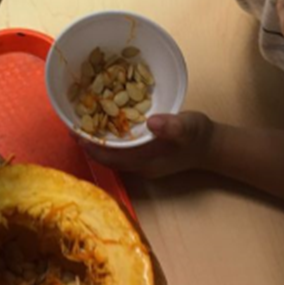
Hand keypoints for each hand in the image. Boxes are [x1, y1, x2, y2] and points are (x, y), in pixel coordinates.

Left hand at [86, 111, 215, 178]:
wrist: (211, 146)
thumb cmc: (199, 137)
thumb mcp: (188, 128)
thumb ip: (172, 126)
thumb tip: (151, 122)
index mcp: (144, 162)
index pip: (110, 158)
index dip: (91, 146)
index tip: (75, 132)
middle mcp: (138, 164)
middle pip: (106, 156)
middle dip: (88, 142)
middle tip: (72, 123)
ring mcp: (140, 160)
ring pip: (111, 152)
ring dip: (96, 139)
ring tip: (81, 121)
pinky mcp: (143, 152)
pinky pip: (120, 147)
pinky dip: (109, 135)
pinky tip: (104, 120)